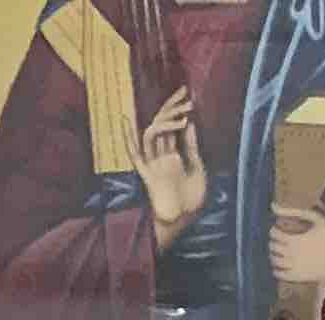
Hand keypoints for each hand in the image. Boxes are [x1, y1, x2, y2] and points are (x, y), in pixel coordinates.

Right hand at [139, 89, 207, 245]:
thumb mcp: (198, 169)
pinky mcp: (147, 174)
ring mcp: (154, 163)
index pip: (173, 126)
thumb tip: (189, 124)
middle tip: (185, 92)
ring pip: (153, 133)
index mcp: (174, 155)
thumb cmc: (190, 201)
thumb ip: (192, 148)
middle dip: (173, 107)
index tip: (188, 95)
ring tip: (182, 113)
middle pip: (163, 124)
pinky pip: (135, 154)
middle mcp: (162, 156)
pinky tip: (127, 122)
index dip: (179, 110)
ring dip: (166, 120)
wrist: (183, 222)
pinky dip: (129, 138)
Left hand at [269, 206, 324, 291]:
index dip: (275, 230)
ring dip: (274, 254)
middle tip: (281, 241)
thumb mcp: (318, 220)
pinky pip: (277, 274)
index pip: (273, 233)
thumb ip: (295, 212)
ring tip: (282, 252)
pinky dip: (276, 269)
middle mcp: (290, 254)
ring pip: (273, 260)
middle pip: (272, 246)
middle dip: (274, 242)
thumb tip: (273, 205)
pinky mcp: (295, 278)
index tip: (281, 230)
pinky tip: (284, 264)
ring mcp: (291, 267)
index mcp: (294, 240)